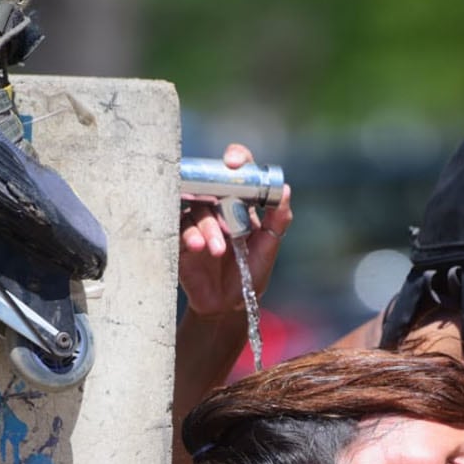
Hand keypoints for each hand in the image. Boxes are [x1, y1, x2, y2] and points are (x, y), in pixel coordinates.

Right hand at [179, 143, 292, 316]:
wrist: (229, 304)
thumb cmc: (250, 272)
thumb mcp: (269, 246)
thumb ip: (278, 219)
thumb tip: (284, 189)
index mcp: (239, 203)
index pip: (236, 172)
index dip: (235, 159)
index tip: (234, 162)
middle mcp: (216, 207)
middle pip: (210, 187)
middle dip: (216, 197)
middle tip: (224, 209)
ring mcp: (196, 222)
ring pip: (196, 209)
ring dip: (207, 227)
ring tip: (217, 250)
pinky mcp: (180, 239)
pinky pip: (179, 228)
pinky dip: (190, 235)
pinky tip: (199, 247)